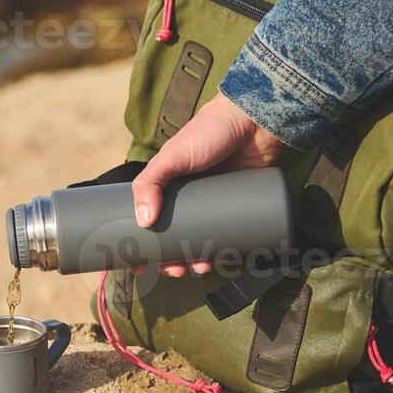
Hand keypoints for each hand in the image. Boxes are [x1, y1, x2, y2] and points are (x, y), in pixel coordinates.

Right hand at [130, 92, 282, 276]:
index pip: (149, 222)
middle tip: (172, 271)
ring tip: (198, 268)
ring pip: (202, 241)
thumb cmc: (209, 132)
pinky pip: (231, 235)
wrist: (254, 121)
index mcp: (168, 188)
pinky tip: (222, 261)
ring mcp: (216, 204)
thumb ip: (151, 182)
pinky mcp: (240, 206)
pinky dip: (224, 251)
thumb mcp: (172, 156)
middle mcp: (190, 199)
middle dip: (171, 260)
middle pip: (176, 238)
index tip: (139, 265)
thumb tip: (143, 222)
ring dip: (196, 261)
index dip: (142, 246)